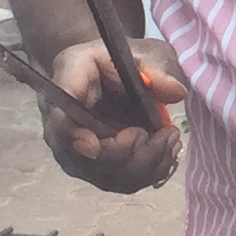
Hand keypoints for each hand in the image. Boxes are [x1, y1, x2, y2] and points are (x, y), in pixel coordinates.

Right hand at [41, 39, 188, 193]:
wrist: (104, 76)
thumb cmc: (117, 62)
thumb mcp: (136, 53)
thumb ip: (154, 70)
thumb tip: (176, 92)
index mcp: (64, 89)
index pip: (60, 121)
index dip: (73, 137)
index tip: (94, 145)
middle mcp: (62, 130)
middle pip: (89, 159)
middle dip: (133, 151)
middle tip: (167, 131)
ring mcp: (77, 156)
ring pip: (110, 176)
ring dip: (148, 163)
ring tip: (171, 138)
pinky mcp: (97, 171)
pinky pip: (123, 183)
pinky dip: (151, 171)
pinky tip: (167, 150)